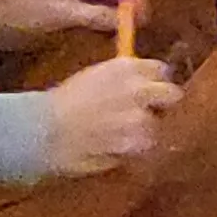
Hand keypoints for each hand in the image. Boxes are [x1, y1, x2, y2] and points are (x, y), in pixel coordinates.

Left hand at [0, 0, 145, 52]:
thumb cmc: (27, 12)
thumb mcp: (65, 14)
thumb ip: (96, 15)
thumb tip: (126, 21)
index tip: (144, 20)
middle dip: (131, 9)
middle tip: (137, 33)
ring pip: (111, 5)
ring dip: (119, 19)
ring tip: (125, 38)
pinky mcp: (73, 12)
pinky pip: (98, 16)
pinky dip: (105, 26)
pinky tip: (107, 40)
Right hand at [40, 56, 179, 174]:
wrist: (45, 130)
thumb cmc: (64, 102)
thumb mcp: (94, 77)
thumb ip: (123, 77)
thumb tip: (145, 80)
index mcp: (125, 67)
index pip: (160, 69)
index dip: (155, 81)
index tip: (148, 89)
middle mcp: (137, 89)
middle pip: (171, 95)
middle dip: (161, 103)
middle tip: (144, 112)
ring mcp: (138, 118)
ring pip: (156, 125)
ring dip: (143, 131)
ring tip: (119, 134)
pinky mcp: (133, 144)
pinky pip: (143, 147)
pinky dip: (131, 149)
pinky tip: (112, 146)